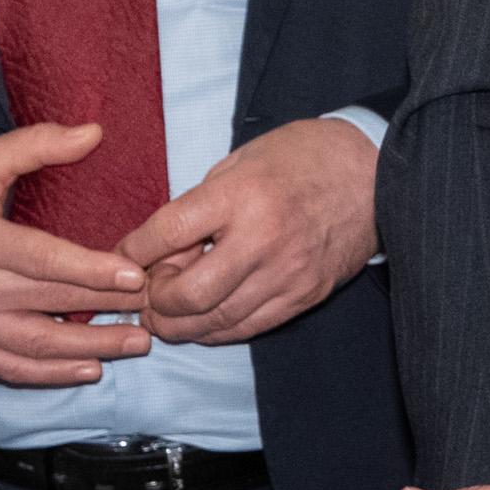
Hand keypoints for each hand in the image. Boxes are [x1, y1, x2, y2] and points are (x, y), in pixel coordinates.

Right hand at [0, 124, 152, 385]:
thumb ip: (36, 146)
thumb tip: (94, 133)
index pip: (44, 261)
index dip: (92, 271)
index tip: (135, 275)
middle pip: (50, 305)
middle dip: (106, 310)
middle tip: (152, 308)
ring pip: (38, 348)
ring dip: (92, 349)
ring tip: (136, 344)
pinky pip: (13, 369)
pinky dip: (53, 374)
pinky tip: (88, 369)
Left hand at [116, 115, 379, 344]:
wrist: (371, 172)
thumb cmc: (299, 158)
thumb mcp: (239, 161)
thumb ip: (199, 205)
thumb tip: (160, 250)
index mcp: (241, 194)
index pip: (168, 232)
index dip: (132, 252)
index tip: (118, 259)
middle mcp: (263, 238)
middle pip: (189, 293)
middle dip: (155, 303)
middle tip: (143, 298)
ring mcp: (287, 274)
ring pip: (217, 321)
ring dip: (180, 325)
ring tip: (164, 316)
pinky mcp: (305, 296)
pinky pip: (249, 327)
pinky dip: (217, 330)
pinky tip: (201, 322)